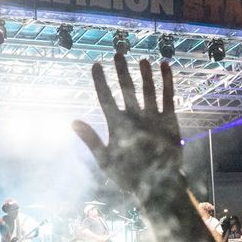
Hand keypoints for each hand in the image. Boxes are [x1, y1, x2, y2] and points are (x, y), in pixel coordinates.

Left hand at [74, 53, 181, 193]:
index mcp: (117, 125)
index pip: (106, 98)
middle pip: (126, 89)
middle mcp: (134, 117)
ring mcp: (152, 117)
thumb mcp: (106, 160)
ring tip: (142, 60)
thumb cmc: (129, 177)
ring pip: (147, 90)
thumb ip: (91, 140)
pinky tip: (164, 66)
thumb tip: (72, 122)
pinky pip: (167, 97)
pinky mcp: (168, 120)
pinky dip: (166, 82)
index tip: (96, 65)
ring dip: (145, 75)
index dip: (100, 82)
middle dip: (122, 72)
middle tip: (118, 54)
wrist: (158, 187)